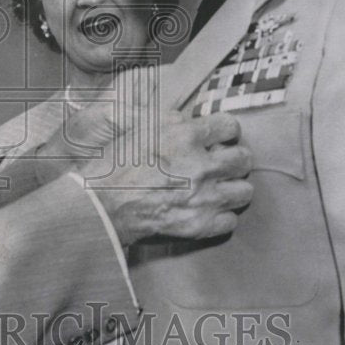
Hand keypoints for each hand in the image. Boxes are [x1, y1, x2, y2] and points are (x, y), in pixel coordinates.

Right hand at [43, 67, 252, 245]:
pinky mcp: (200, 225)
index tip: (221, 138)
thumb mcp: (140, 127)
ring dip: (234, 188)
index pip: (230, 126)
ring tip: (221, 188)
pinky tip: (208, 211)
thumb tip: (193, 120)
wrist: (100, 205)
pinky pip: (230, 221)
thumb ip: (173, 120)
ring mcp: (204, 197)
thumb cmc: (114, 164)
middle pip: (244, 159)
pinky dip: (221, 217)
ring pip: (245, 191)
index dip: (226, 131)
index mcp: (186, 136)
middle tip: (224, 164)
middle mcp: (201, 165)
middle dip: (236, 159)